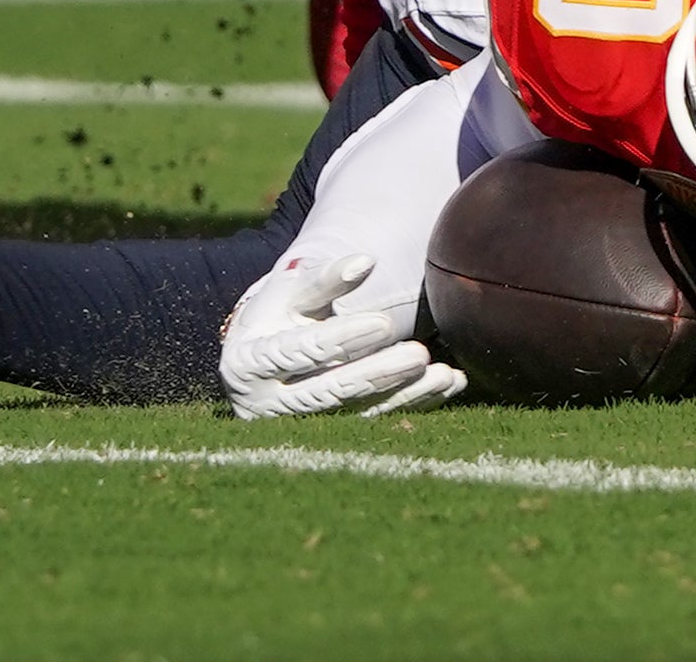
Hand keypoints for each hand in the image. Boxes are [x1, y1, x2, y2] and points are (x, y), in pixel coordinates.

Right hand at [221, 251, 464, 420]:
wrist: (260, 359)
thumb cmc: (275, 316)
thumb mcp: (288, 294)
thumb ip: (323, 280)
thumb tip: (365, 261)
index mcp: (248, 364)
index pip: (299, 352)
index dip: (342, 339)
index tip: (383, 322)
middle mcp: (268, 404)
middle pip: (329, 391)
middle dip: (377, 373)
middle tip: (419, 354)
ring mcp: (297, 426)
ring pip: (355, 412)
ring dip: (403, 394)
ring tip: (443, 374)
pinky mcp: (328, 435)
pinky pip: (373, 421)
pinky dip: (413, 402)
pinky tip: (447, 384)